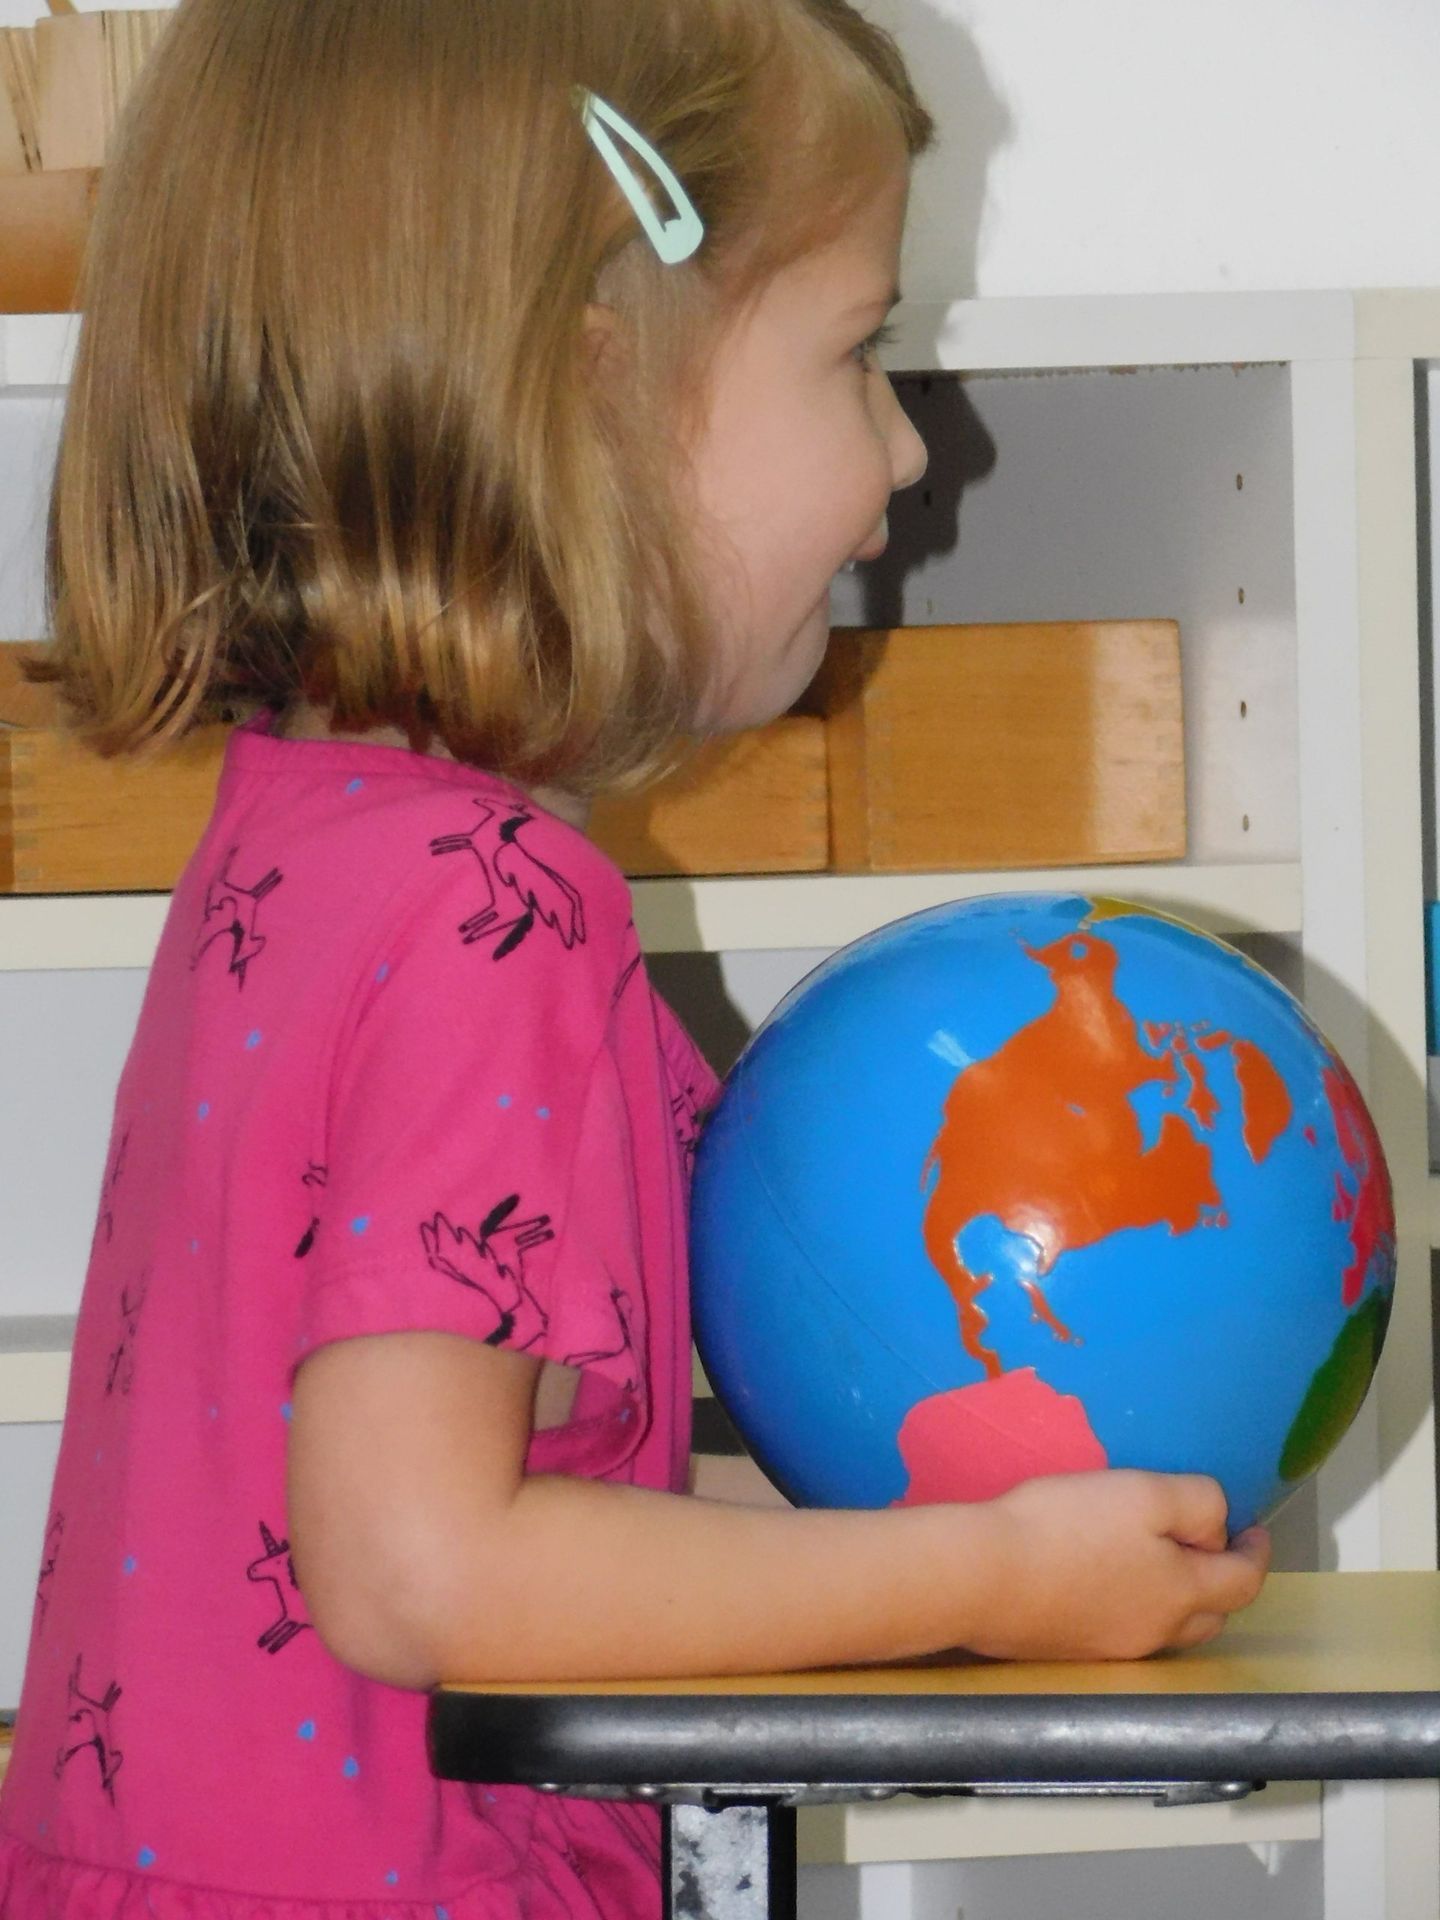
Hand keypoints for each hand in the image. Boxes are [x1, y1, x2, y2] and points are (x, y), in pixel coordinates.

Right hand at [968, 1470, 1270, 1661]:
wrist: (984, 1577)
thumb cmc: (1067, 1527)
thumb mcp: (1142, 1492)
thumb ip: (1197, 1504)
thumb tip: (1217, 1532)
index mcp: (1183, 1593)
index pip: (1244, 1582)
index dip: (1256, 1553)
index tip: (1254, 1530)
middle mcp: (1157, 1631)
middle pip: (1211, 1616)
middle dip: (1220, 1582)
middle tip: (1208, 1546)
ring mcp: (1114, 1647)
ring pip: (1167, 1628)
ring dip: (1177, 1599)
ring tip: (1158, 1563)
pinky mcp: (1074, 1650)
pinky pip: (1124, 1630)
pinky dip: (1133, 1606)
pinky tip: (1104, 1581)